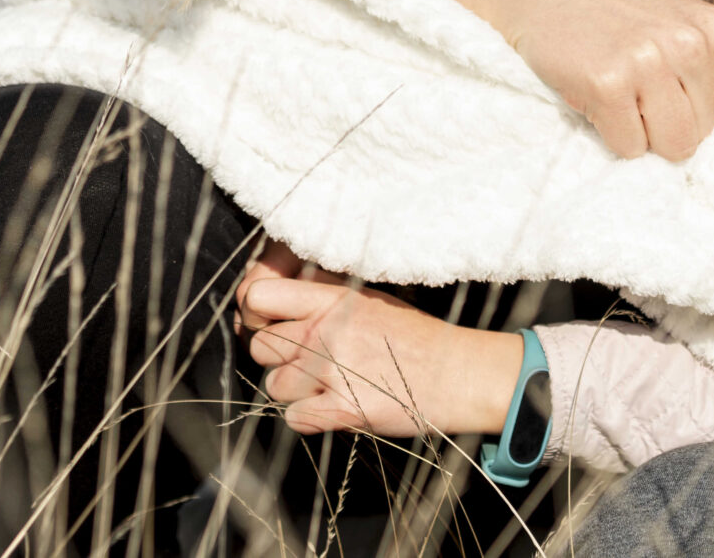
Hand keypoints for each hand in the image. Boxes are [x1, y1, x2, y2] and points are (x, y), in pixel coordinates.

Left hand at [235, 266, 521, 436]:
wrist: (457, 374)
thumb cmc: (413, 336)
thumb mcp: (367, 299)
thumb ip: (322, 296)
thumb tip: (276, 295)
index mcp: (331, 301)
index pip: (258, 297)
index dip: (256, 312)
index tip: (269, 322)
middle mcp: (326, 332)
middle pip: (260, 346)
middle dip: (277, 356)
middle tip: (304, 360)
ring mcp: (334, 372)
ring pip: (274, 386)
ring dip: (293, 390)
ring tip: (325, 385)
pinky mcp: (345, 410)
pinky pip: (294, 418)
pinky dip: (308, 418)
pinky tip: (331, 408)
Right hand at [440, 0, 713, 166]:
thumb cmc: (607, 8)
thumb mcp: (672, 21)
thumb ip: (711, 68)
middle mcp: (689, 41)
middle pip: (707, 135)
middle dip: (675, 128)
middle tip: (639, 93)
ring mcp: (648, 61)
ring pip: (673, 147)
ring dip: (644, 136)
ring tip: (619, 96)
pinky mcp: (606, 83)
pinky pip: (630, 148)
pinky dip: (613, 137)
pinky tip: (594, 99)